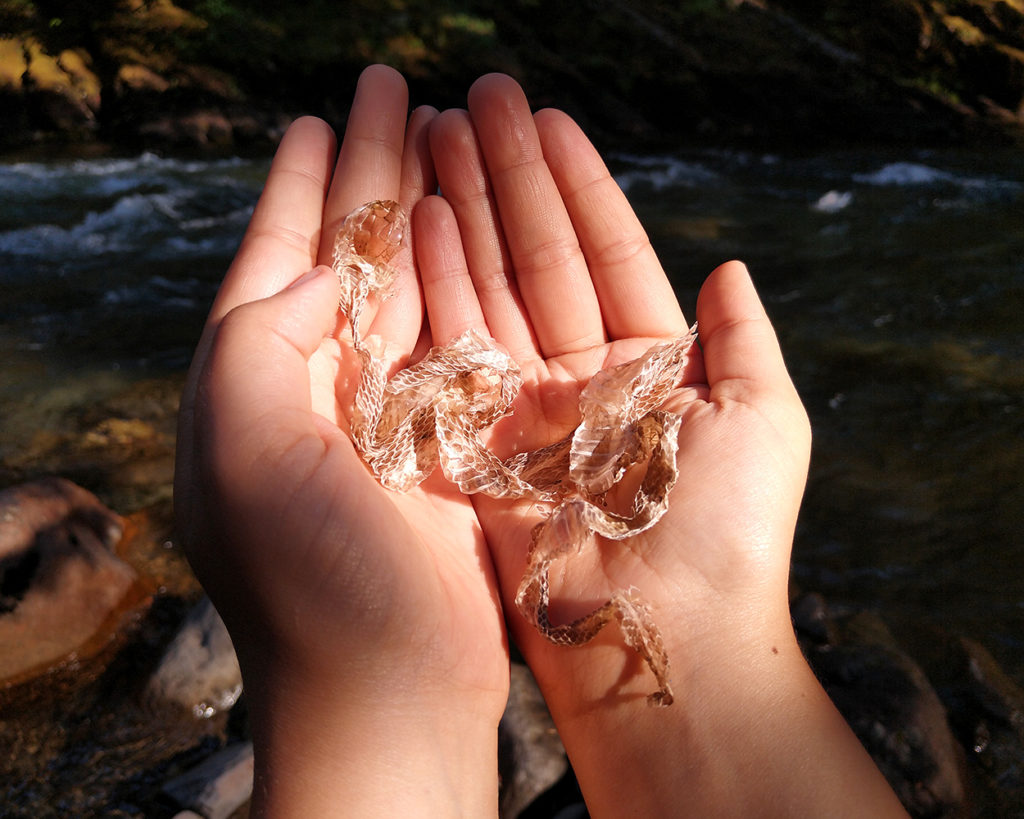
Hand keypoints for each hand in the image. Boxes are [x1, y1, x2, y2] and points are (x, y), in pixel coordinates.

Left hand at [174, 66, 506, 816]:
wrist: (387, 693)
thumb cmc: (311, 584)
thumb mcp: (246, 448)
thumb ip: (258, 341)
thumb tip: (309, 274)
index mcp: (252, 389)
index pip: (275, 259)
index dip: (298, 184)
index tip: (324, 115)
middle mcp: (313, 396)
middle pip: (344, 258)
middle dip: (365, 176)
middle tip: (395, 91)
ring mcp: (382, 421)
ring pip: (401, 291)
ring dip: (418, 215)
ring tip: (441, 141)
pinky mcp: (443, 450)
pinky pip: (452, 345)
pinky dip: (459, 287)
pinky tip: (472, 237)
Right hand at [420, 74, 906, 816]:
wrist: (663, 642)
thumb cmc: (730, 536)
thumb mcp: (765, 420)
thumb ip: (745, 339)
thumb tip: (730, 266)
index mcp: (651, 368)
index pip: (607, 253)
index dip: (578, 184)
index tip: (547, 118)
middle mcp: (582, 381)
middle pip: (540, 257)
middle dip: (509, 178)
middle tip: (477, 98)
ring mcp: (524, 408)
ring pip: (490, 288)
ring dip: (467, 210)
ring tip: (438, 134)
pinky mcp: (476, 442)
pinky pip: (455, 348)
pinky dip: (440, 283)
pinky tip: (424, 218)